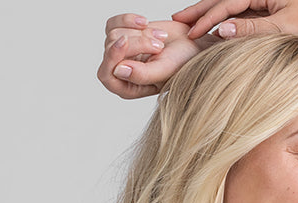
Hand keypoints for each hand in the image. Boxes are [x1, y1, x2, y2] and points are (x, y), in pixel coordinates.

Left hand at [98, 14, 212, 97]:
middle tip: (159, 46)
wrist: (191, 45)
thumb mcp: (164, 71)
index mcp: (128, 88)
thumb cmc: (182, 64)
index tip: (125, 41)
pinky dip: (129, 19)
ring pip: (113, 34)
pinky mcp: (123, 35)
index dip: (112, 56)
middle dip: (136, 42)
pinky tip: (145, 23)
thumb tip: (118, 70)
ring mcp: (121, 53)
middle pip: (111, 49)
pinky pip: (114, 23)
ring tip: (159, 38)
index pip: (106, 75)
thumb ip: (141, 75)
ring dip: (139, 32)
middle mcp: (122, 72)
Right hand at [171, 0, 297, 43]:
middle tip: (177, 22)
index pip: (227, 4)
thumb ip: (252, 29)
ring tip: (191, 23)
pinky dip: (228, 21)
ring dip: (211, 15)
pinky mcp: (273, 9)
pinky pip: (244, 14)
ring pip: (232, 7)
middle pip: (224, 0)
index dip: (205, 18)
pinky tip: (217, 29)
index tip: (188, 32)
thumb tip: (222, 30)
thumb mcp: (285, 26)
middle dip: (200, 11)